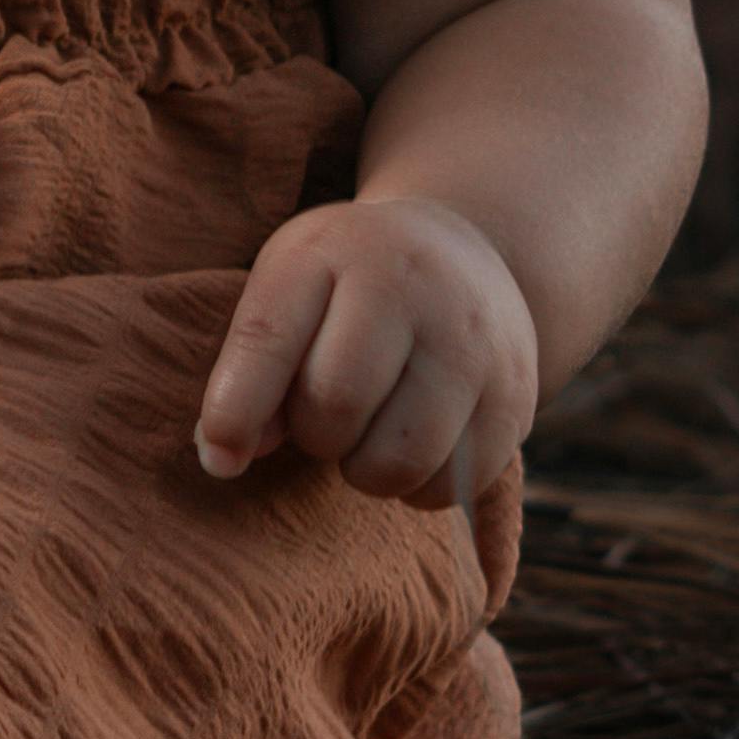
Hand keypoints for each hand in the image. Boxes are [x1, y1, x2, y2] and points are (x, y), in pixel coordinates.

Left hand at [196, 195, 541, 509]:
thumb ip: (248, 369)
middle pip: (336, 407)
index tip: (221, 457)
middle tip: (326, 413)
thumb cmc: (348, 283)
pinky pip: (450, 487)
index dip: (233, 412)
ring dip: (365, 470)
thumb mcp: (289, 290)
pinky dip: (417, 486)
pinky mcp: (516, 399)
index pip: (268, 339)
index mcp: (337, 252)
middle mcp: (416, 288)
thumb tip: (227, 458)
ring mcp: (476, 343)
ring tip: (369, 431)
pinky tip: (414, 443)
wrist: (465, 253)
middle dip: (315, 434)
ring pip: (399, 461)